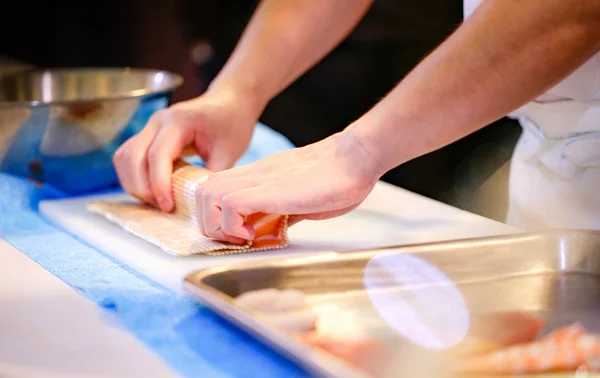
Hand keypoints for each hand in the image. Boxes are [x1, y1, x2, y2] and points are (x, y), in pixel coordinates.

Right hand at [113, 88, 261, 211]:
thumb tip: (198, 204)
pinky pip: (128, 158)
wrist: (229, 102)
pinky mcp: (147, 136)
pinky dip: (134, 177)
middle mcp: (158, 121)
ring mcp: (149, 127)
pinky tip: (153, 191)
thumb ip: (212, 177)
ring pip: (124, 158)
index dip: (159, 184)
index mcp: (179, 120)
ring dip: (134, 183)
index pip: (157, 154)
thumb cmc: (232, 123)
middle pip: (132, 156)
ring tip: (157, 201)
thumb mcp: (229, 151)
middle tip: (163, 207)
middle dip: (142, 187)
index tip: (167, 206)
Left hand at [194, 131, 380, 241]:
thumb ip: (283, 210)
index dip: (216, 214)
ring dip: (217, 224)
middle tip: (234, 238)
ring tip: (242, 237)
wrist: (356, 157)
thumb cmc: (339, 177)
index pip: (217, 189)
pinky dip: (233, 225)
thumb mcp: (303, 199)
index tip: (237, 234)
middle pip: (202, 192)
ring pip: (207, 195)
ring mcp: (259, 179)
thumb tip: (275, 226)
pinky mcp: (268, 189)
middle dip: (209, 222)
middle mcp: (253, 174)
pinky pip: (229, 205)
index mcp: (261, 176)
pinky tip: (254, 234)